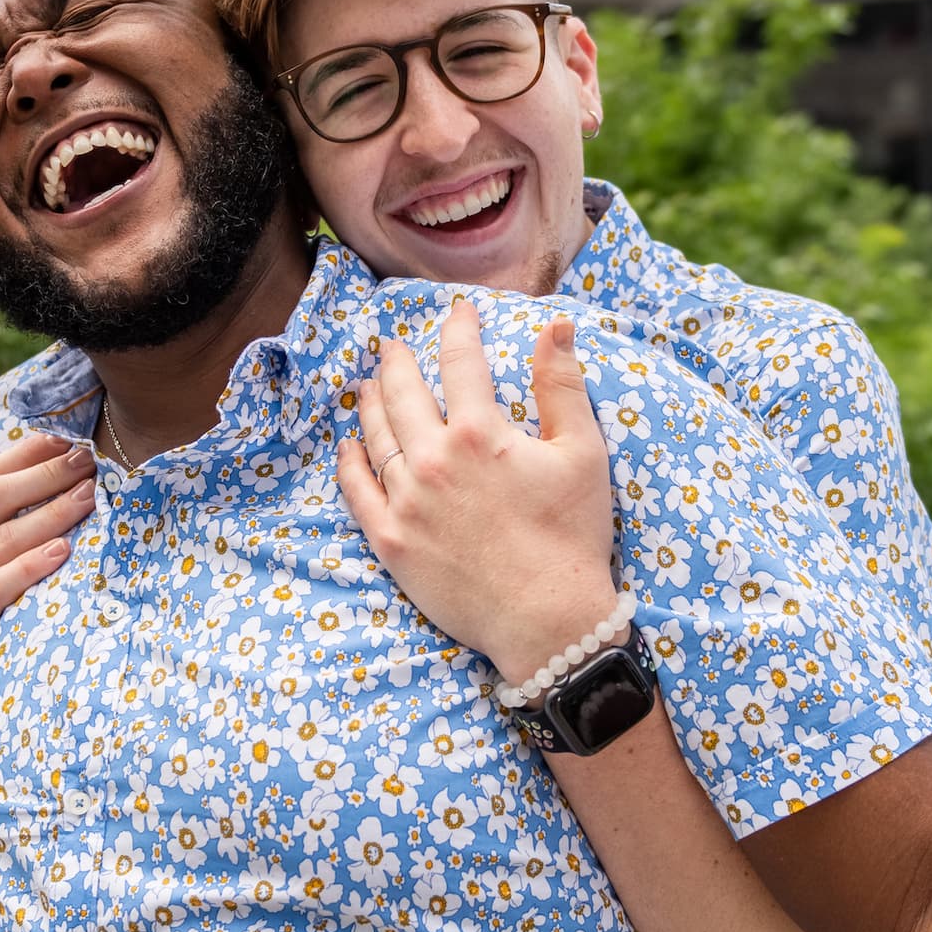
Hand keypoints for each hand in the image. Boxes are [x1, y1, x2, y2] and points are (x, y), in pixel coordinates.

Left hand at [337, 301, 619, 683]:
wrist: (546, 620)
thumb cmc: (572, 536)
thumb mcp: (582, 453)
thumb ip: (562, 385)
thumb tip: (556, 325)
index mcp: (480, 434)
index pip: (460, 362)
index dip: (459, 330)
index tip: (458, 312)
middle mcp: (433, 460)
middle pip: (404, 394)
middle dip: (398, 362)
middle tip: (392, 346)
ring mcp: (406, 501)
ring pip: (375, 436)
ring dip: (370, 403)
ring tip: (367, 385)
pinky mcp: (390, 540)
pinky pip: (357, 491)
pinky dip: (350, 462)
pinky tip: (348, 445)